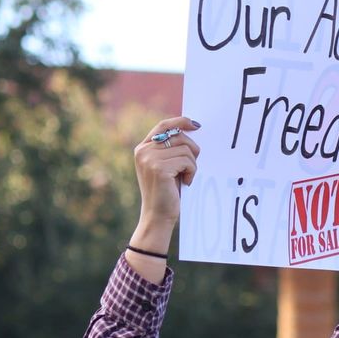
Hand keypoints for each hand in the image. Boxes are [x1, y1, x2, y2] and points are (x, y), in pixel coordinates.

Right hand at [131, 117, 200, 239]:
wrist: (157, 216)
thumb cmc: (166, 191)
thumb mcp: (165, 166)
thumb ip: (171, 149)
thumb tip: (191, 129)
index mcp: (142, 148)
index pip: (163, 125)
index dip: (180, 121)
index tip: (195, 124)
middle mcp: (143, 151)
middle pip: (178, 136)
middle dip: (191, 150)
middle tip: (191, 167)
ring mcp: (150, 159)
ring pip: (185, 149)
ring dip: (192, 164)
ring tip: (185, 177)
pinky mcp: (159, 168)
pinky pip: (187, 161)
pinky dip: (192, 172)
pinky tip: (185, 182)